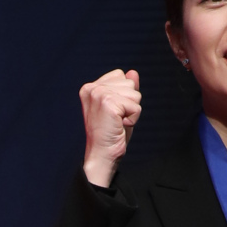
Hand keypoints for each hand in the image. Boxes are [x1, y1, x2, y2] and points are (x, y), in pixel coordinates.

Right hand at [79, 69, 140, 186]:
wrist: (101, 155)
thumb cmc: (110, 134)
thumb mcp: (120, 107)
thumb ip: (125, 89)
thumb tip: (133, 72)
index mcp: (90, 87)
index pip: (120, 75)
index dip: (124, 95)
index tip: (112, 112)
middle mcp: (92, 88)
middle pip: (129, 83)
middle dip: (129, 103)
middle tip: (115, 119)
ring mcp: (99, 94)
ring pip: (135, 94)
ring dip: (131, 111)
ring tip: (117, 122)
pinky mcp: (108, 103)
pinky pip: (136, 106)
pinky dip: (133, 119)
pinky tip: (119, 126)